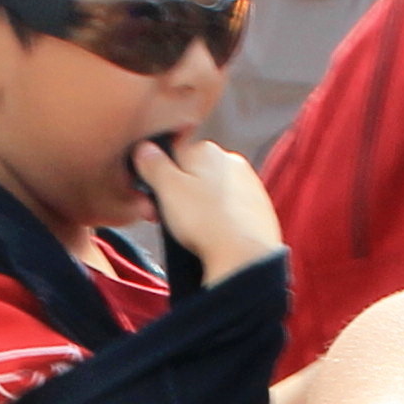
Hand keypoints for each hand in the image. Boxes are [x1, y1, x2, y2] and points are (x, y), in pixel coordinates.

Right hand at [130, 131, 283, 283]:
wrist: (244, 255)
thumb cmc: (204, 221)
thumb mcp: (167, 188)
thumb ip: (152, 163)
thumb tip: (144, 148)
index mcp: (206, 150)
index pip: (173, 157)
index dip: (160, 182)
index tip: (158, 202)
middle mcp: (231, 160)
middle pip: (194, 175)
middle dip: (182, 195)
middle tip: (175, 220)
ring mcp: (249, 183)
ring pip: (212, 193)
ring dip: (202, 208)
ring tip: (197, 230)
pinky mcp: (260, 206)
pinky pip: (231, 209)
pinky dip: (222, 219)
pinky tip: (217, 233)